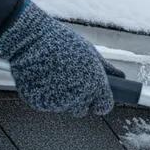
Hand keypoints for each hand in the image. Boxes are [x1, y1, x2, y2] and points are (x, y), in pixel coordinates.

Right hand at [0, 0, 124, 116]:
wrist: (29, 40)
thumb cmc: (61, 42)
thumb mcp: (90, 53)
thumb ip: (107, 70)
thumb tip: (120, 77)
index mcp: (95, 86)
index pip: (104, 107)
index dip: (100, 102)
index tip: (96, 97)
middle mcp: (79, 97)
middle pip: (83, 109)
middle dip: (80, 99)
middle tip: (71, 81)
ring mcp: (58, 102)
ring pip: (65, 107)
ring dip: (62, 97)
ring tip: (54, 75)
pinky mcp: (40, 103)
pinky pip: (46, 104)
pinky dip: (45, 95)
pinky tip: (42, 78)